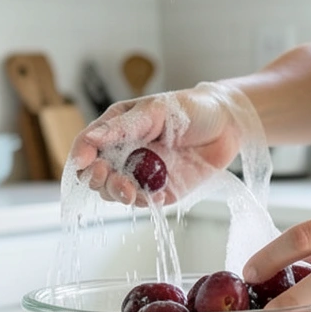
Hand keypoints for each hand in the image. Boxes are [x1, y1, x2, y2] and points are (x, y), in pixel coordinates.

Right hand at [68, 83, 250, 206]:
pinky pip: (146, 202)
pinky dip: (147, 202)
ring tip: (130, 191)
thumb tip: (89, 140)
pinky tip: (158, 196)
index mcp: (117, 128)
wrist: (229, 125)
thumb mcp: (155, 110)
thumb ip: (123, 127)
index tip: (84, 163)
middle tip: (107, 176)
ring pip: (116, 192)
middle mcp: (125, 153)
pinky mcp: (162, 190)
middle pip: (96, 174)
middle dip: (98, 179)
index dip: (81, 155)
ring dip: (118, 194)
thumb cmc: (191, 109)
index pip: (88, 145)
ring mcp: (142, 174)